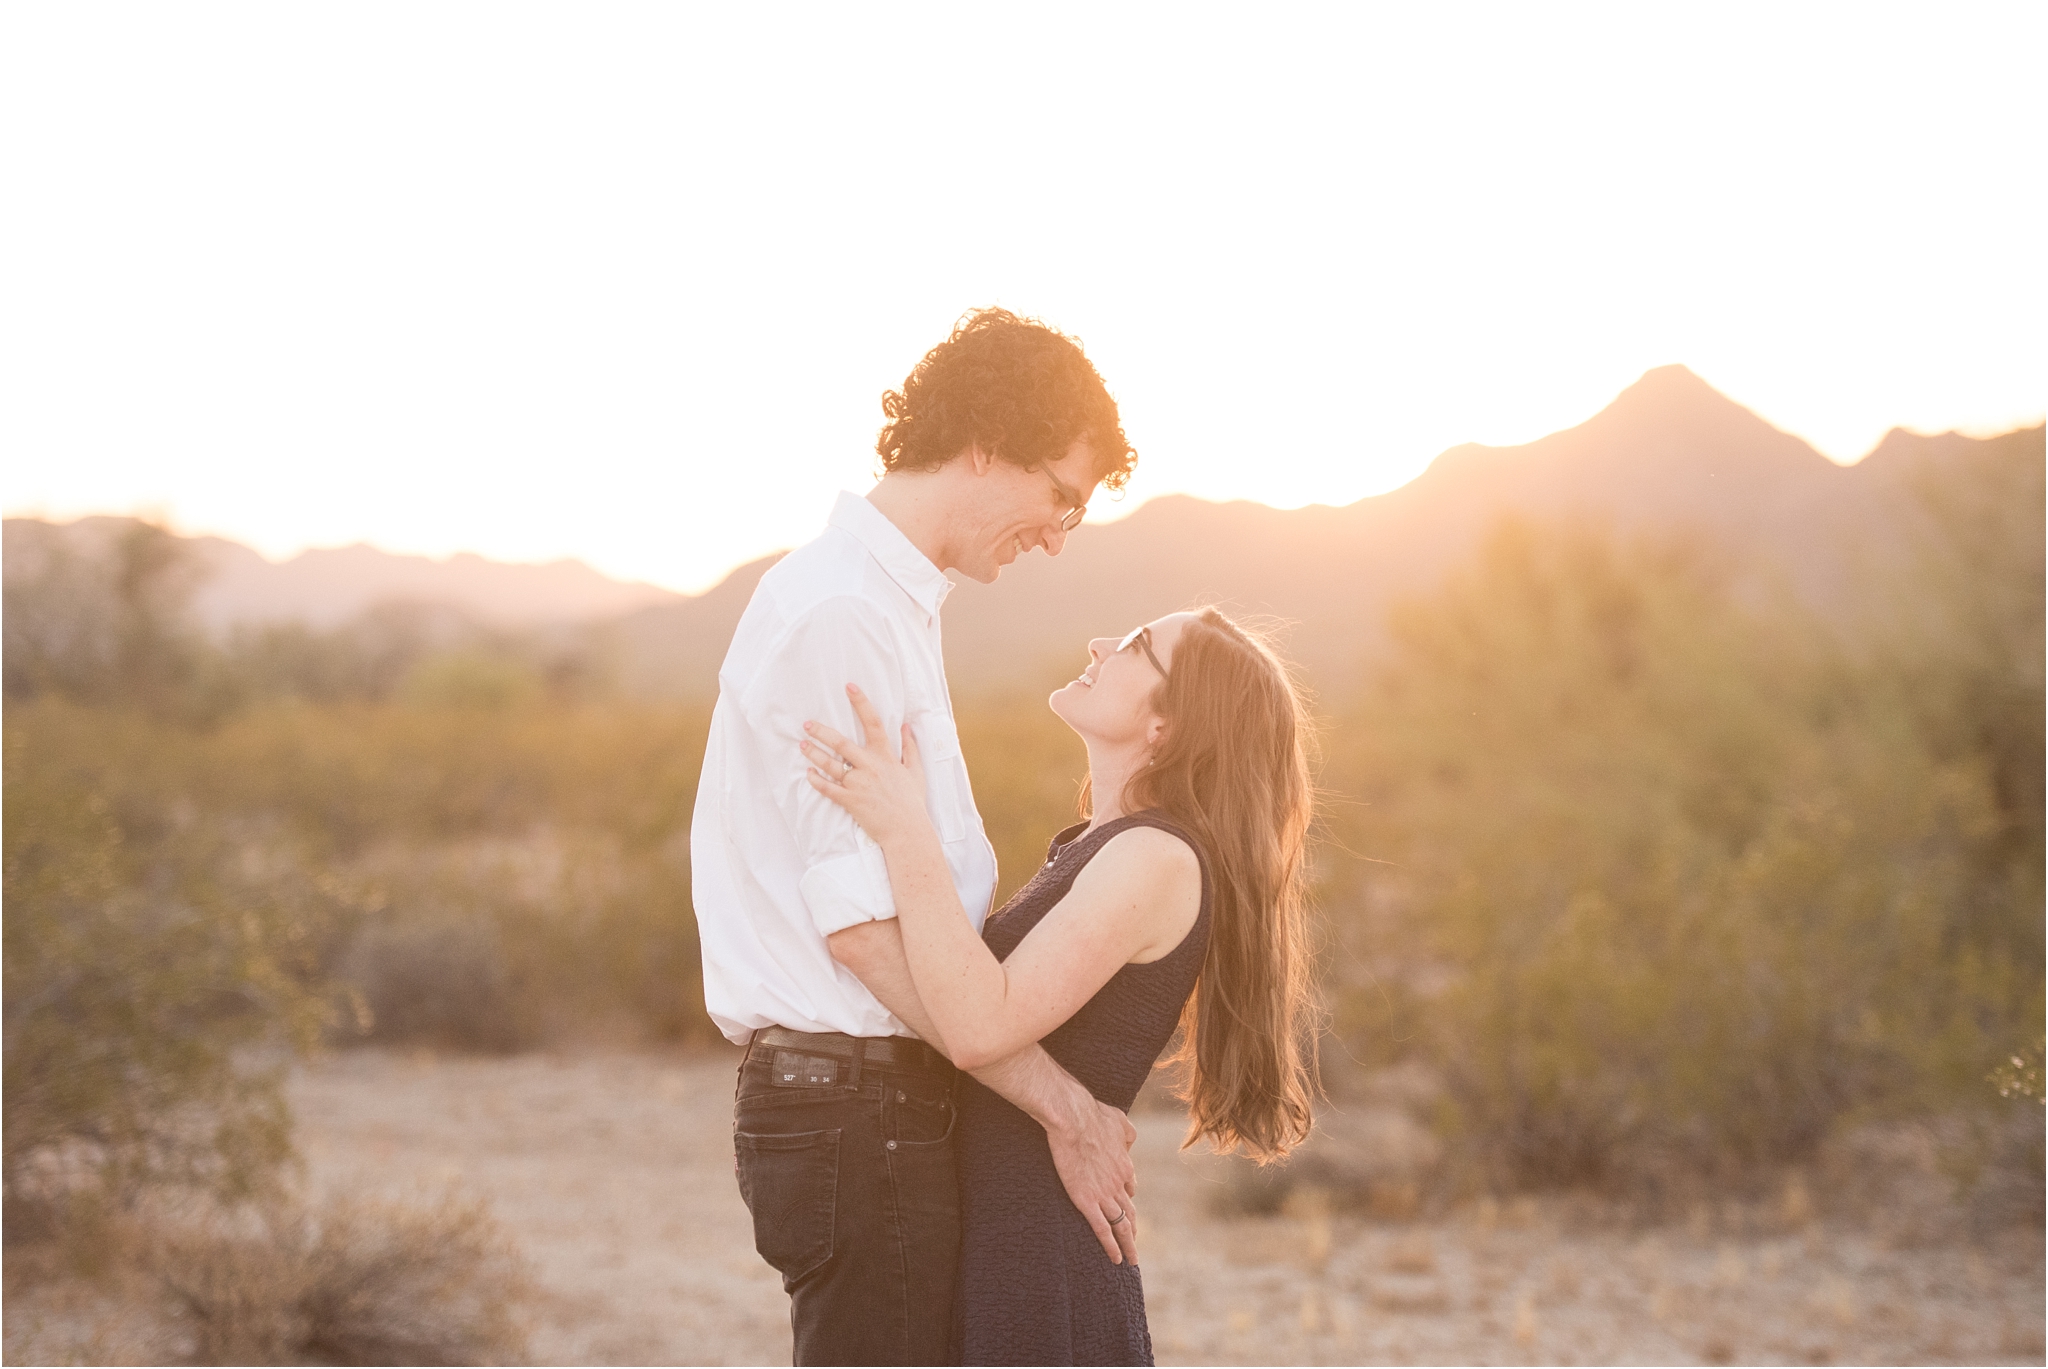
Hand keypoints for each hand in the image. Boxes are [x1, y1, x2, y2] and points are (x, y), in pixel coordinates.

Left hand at [803, 684, 932, 848]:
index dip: (861, 702)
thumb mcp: (916, 772)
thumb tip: (905, 726)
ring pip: (830, 764)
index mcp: (886, 756)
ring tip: (802, 745)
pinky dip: (816, 780)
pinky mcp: (850, 801)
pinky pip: (828, 788)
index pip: (873, 723)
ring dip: (814, 754)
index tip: (849, 687)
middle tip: (807, 724)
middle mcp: (870, 766)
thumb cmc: (912, 802)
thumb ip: (910, 747)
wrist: (907, 831)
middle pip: (841, 743)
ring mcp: (858, 784)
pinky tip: (808, 773)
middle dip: (821, 732)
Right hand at [1046, 1099, 1140, 1265]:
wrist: (1074, 1118)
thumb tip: (1130, 1143)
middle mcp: (1119, 1183)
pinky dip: (1110, 1246)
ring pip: (1121, 1226)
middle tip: (1135, 1244)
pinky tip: (1115, 1259)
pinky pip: (1103, 1230)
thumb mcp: (1119, 1120)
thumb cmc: (1092, 1115)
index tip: (1127, 1208)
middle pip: (1130, 1213)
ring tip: (1131, 1260)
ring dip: (1127, 1245)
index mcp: (1125, 1165)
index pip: (1130, 1189)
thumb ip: (1127, 1133)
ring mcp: (1104, 1194)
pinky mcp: (1087, 1201)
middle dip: (1134, 1230)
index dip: (1128, 1200)